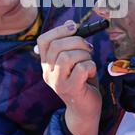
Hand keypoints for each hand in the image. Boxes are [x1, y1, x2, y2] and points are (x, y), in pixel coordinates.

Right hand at [37, 20, 101, 134]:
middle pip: (57, 46)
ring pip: (67, 56)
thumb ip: (70, 46)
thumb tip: (70, 25)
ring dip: (84, 55)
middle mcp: (48, 73)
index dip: (58, 30)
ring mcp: (57, 82)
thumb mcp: (73, 62)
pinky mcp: (70, 89)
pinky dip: (90, 66)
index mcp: (47, 64)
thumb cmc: (82, 81)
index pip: (43, 41)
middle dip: (77, 41)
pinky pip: (80, 68)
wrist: (85, 109)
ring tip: (89, 62)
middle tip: (88, 48)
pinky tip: (91, 72)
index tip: (73, 26)